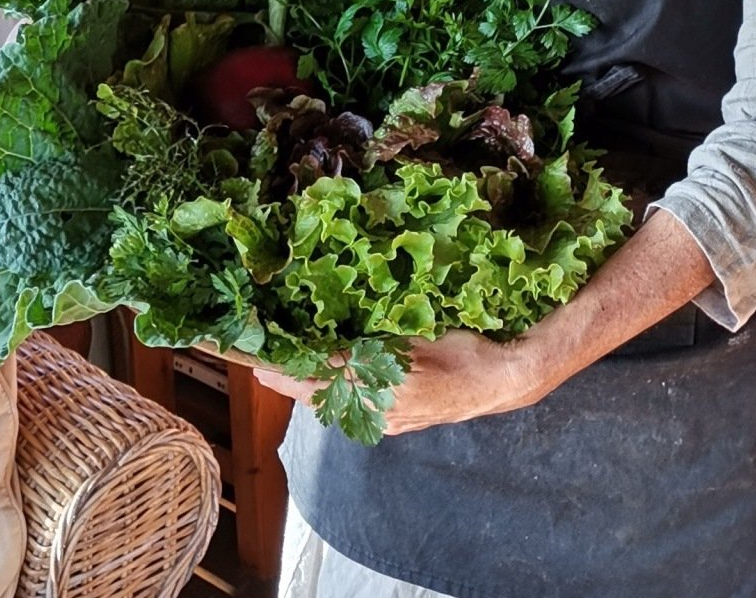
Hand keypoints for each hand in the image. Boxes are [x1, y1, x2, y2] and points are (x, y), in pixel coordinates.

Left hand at [251, 329, 549, 436]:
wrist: (502, 379)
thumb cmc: (464, 349)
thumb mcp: (417, 334)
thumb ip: (374, 341)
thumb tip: (329, 337)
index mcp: (380, 391)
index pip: (315, 381)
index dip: (283, 369)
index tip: (253, 358)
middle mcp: (376, 412)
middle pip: (317, 396)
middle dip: (290, 374)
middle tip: (263, 352)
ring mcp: (386, 420)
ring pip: (333, 402)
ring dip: (310, 382)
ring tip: (288, 357)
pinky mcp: (394, 420)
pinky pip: (353, 406)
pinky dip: (336, 389)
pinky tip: (332, 370)